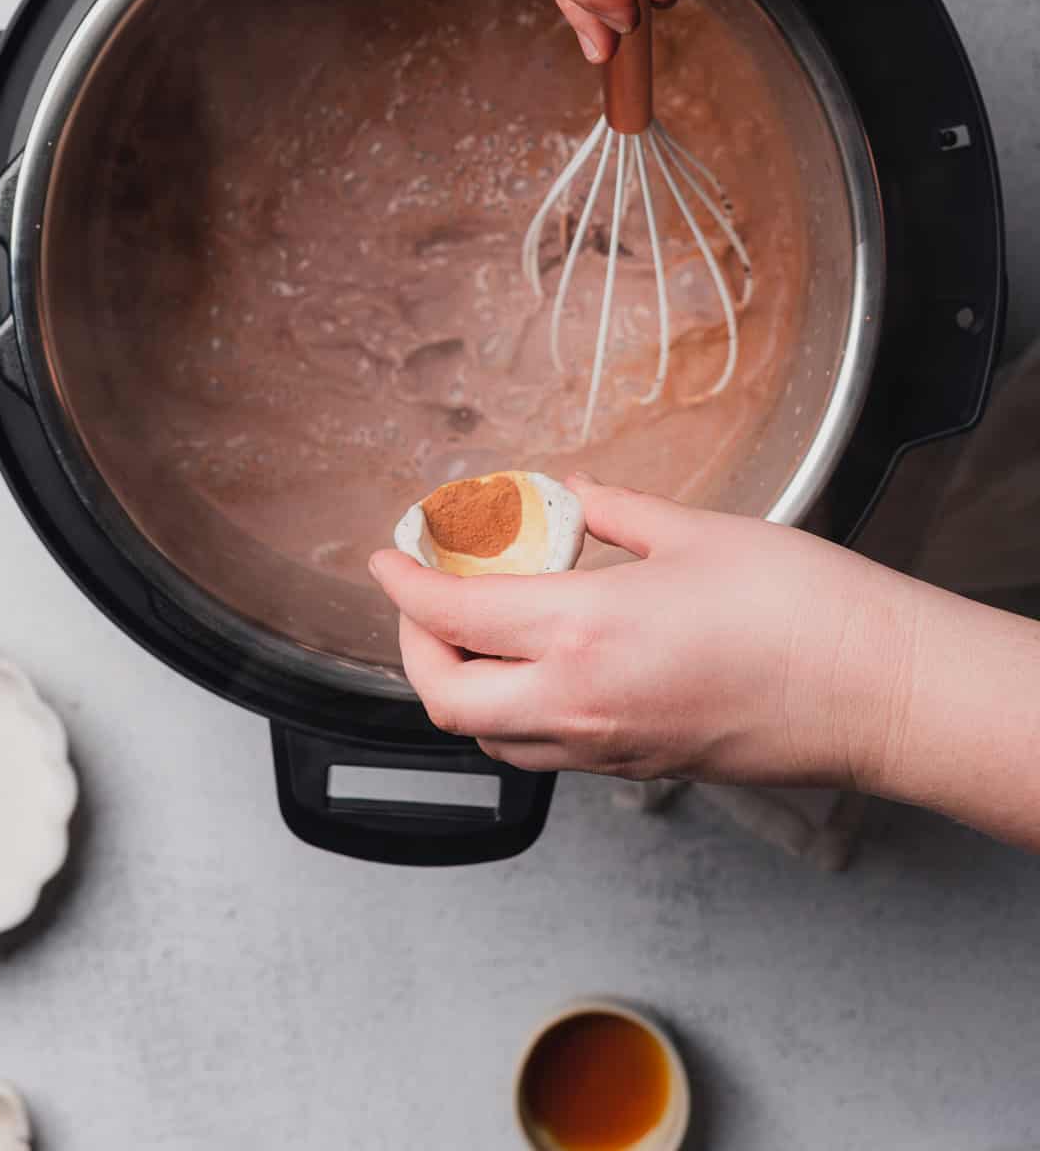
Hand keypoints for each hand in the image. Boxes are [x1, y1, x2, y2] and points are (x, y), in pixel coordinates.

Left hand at [370, 477, 916, 788]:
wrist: (874, 692)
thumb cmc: (799, 607)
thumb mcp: (694, 531)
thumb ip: (613, 512)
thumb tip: (568, 492)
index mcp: (584, 628)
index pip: (455, 613)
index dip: (405, 583)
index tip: (385, 556)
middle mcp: (580, 701)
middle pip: (447, 698)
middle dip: (414, 647)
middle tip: (423, 598)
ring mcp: (608, 746)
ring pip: (491, 735)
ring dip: (460, 686)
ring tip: (475, 630)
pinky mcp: (638, 766)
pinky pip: (543, 751)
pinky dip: (512, 712)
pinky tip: (538, 664)